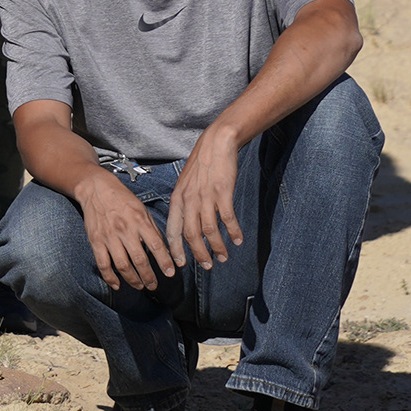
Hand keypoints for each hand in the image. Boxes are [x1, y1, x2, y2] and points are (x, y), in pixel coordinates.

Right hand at [78, 170, 175, 291]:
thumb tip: (163, 249)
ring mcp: (109, 236)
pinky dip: (110, 277)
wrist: (96, 188)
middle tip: (154, 285)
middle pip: (140, 260)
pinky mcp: (96, 240)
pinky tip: (117, 285)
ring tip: (140, 286)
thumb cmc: (122, 198)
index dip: (164, 262)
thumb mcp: (142, 209)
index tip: (170, 273)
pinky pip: (103, 264)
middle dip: (149, 277)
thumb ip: (152, 229)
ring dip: (133, 280)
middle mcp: (125, 230)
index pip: (156, 246)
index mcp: (139, 221)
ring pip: (122, 265)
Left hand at [167, 130, 244, 269]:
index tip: (179, 265)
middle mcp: (189, 199)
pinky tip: (237, 240)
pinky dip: (232, 232)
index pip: (172, 229)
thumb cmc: (201, 165)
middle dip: (198, 254)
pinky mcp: (222, 192)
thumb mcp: (185, 184)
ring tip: (223, 257)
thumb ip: (185, 204)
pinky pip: (227, 218)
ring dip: (217, 246)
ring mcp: (205, 196)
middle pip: (190, 234)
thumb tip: (188, 226)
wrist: (216, 144)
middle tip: (207, 266)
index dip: (175, 249)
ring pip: (209, 230)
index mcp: (177, 198)